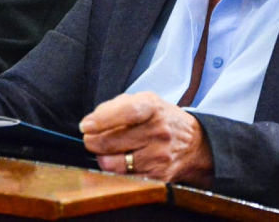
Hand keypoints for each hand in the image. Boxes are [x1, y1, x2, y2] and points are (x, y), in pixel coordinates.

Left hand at [79, 92, 213, 187]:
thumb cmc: (161, 119)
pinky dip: (116, 171)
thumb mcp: (145, 101)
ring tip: (105, 152)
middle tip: (90, 139)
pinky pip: (125, 178)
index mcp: (153, 108)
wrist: (193, 143)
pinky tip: (120, 162)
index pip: (126, 112)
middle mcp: (158, 131)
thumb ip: (116, 106)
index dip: (102, 120)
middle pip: (112, 143)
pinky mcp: (158, 176)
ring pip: (114, 164)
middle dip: (93, 142)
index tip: (85, 126)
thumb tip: (91, 123)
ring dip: (103, 158)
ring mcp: (159, 155)